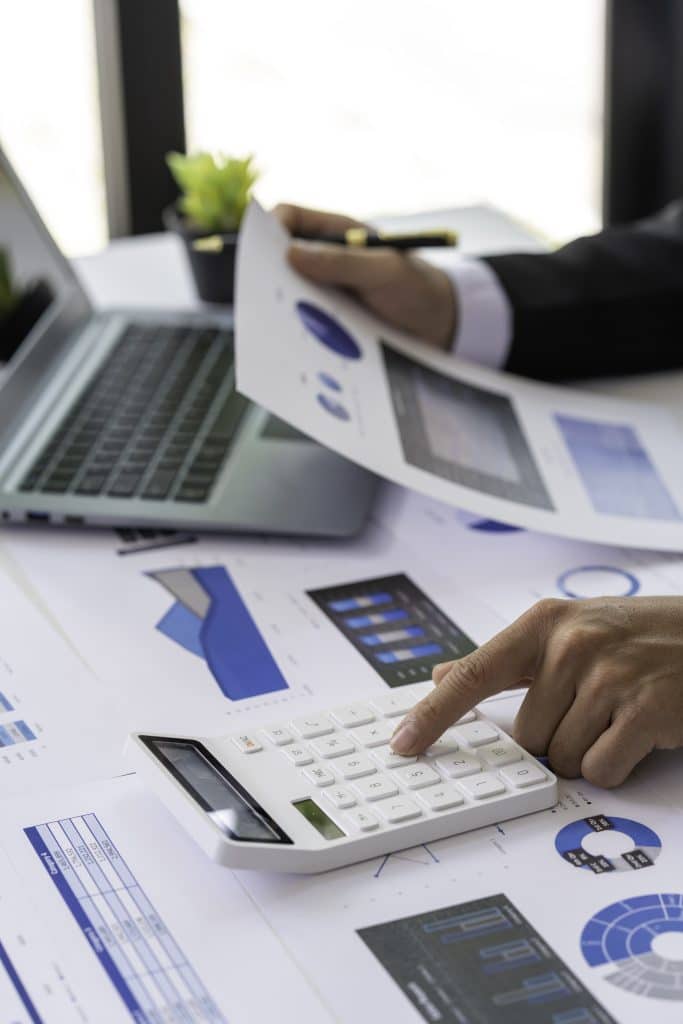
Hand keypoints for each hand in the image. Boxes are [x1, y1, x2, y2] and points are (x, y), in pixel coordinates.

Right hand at [273, 203, 456, 348]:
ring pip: (289, 295)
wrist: (440, 328)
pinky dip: (299, 333)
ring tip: (279, 328)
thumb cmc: (417, 287)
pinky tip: (298, 347)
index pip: (289, 218)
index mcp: (336, 233)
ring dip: (283, 310)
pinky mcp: (329, 321)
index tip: (261, 253)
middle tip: (263, 297)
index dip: (270, 228)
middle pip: (281, 259)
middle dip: (269, 275)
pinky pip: (304, 324)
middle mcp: (325, 260)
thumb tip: (291, 255)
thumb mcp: (385, 271)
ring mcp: (325, 291)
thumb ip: (343, 262)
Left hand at [390, 596, 682, 786]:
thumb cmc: (636, 635)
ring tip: (616, 714)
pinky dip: (616, 764)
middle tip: (592, 706)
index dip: (433, 713)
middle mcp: (571, 645)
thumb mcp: (567, 629)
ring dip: (587, 750)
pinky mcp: (644, 710)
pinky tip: (635, 731)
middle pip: (525, 736)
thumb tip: (440, 674)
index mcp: (543, 624)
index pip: (473, 674)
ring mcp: (609, 676)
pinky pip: (600, 770)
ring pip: (561, 757)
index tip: (403, 742)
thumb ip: (503, 659)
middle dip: (556, 736)